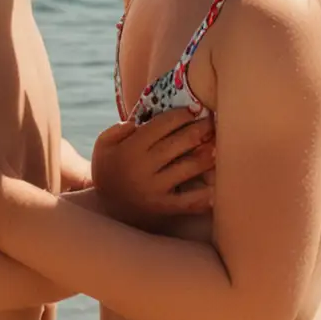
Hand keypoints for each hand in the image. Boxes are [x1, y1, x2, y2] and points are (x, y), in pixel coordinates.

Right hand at [92, 109, 214, 223]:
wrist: (105, 209)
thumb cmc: (108, 171)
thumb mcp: (103, 146)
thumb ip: (118, 129)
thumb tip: (139, 121)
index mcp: (130, 149)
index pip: (161, 125)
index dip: (181, 115)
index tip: (194, 109)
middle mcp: (143, 168)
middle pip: (179, 143)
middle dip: (200, 130)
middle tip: (213, 122)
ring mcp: (155, 189)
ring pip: (188, 167)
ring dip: (207, 155)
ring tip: (217, 146)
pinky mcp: (163, 207)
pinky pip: (188, 201)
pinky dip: (205, 196)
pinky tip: (217, 188)